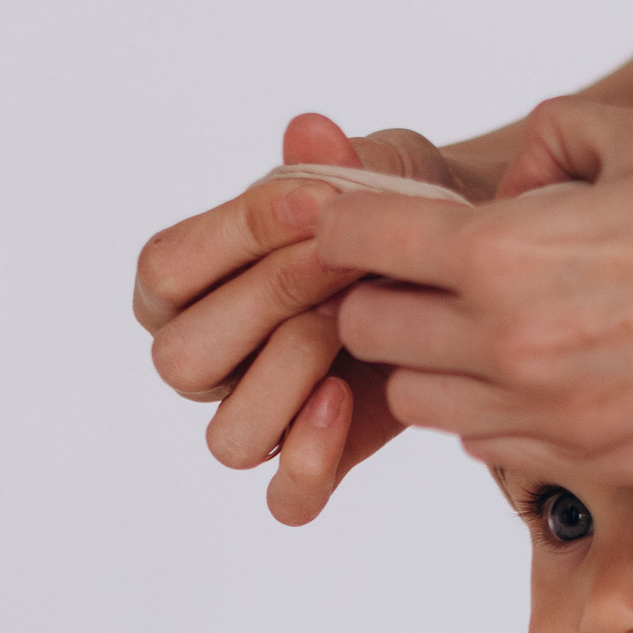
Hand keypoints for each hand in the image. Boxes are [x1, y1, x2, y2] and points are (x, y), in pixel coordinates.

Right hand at [133, 109, 492, 526]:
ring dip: (288, 378)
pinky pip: (286, 498)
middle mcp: (206, 356)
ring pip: (228, 436)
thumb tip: (310, 134)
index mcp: (186, 282)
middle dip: (269, 302)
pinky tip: (347, 402)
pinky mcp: (315, 459)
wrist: (467, 269)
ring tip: (351, 328)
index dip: (235, 236)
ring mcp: (255, 414)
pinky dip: (310, 462)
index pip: (165, 271)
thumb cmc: (397, 214)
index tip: (318, 200)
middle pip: (183, 360)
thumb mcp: (379, 175)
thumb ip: (339, 164)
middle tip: (346, 261)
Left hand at [313, 98, 632, 487]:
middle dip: (385, 292)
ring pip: (422, 403)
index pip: (358, 242)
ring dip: (435, 359)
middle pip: (370, 333)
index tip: (361, 214)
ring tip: (492, 321)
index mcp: (507, 254)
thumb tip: (514, 184)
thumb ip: (549, 145)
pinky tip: (548, 367)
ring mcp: (559, 418)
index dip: (348, 220)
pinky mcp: (606, 462)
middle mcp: (515, 347)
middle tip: (428, 266)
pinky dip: (496, 407)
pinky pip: (496, 445)